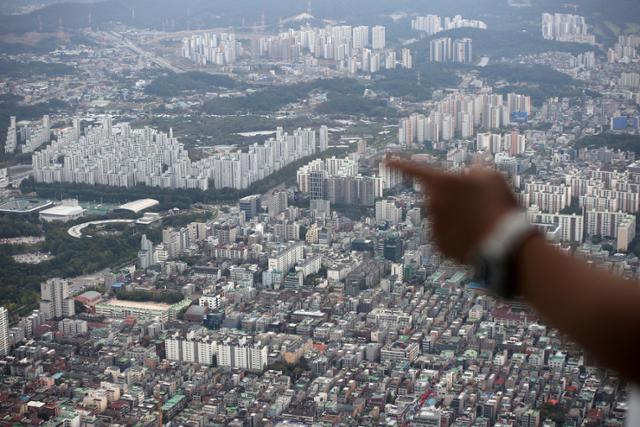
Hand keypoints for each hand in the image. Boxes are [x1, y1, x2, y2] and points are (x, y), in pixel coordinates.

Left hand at [385, 157, 517, 262]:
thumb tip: (473, 166)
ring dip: (455, 218)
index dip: (400, 163)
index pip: (414, 169)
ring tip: (480, 223)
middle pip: (436, 197)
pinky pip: (445, 236)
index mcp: (441, 183)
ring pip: (441, 217)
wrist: (505, 246)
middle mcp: (431, 204)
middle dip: (449, 199)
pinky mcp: (438, 246)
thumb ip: (477, 169)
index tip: (386, 161)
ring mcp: (433, 226)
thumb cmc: (499, 206)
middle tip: (474, 205)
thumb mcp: (492, 178)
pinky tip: (474, 237)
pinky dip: (456, 236)